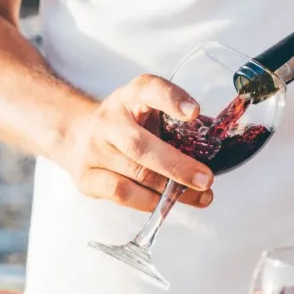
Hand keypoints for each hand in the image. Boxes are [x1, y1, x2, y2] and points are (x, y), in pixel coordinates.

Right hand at [54, 74, 214, 211]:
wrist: (75, 137)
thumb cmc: (126, 127)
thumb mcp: (146, 113)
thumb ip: (174, 126)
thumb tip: (217, 150)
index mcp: (129, 97)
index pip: (148, 89)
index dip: (171, 99)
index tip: (194, 113)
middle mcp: (108, 121)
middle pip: (141, 145)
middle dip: (178, 166)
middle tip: (206, 179)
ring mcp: (93, 150)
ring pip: (135, 174)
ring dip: (170, 191)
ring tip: (199, 197)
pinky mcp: (86, 177)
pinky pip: (122, 193)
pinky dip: (148, 202)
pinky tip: (166, 205)